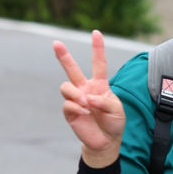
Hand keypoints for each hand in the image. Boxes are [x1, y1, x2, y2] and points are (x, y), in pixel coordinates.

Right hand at [53, 29, 125, 165]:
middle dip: (63, 55)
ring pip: (66, 86)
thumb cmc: (114, 122)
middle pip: (71, 69)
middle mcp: (85, 89)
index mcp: (99, 84)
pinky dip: (77, 107)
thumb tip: (87, 98)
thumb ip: (104, 101)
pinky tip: (85, 113)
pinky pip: (67, 104)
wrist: (105, 141)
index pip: (98, 63)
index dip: (97, 48)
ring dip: (75, 93)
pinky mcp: (69, 112)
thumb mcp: (116, 109)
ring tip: (85, 104)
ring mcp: (76, 99)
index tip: (96, 32)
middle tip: (56, 43)